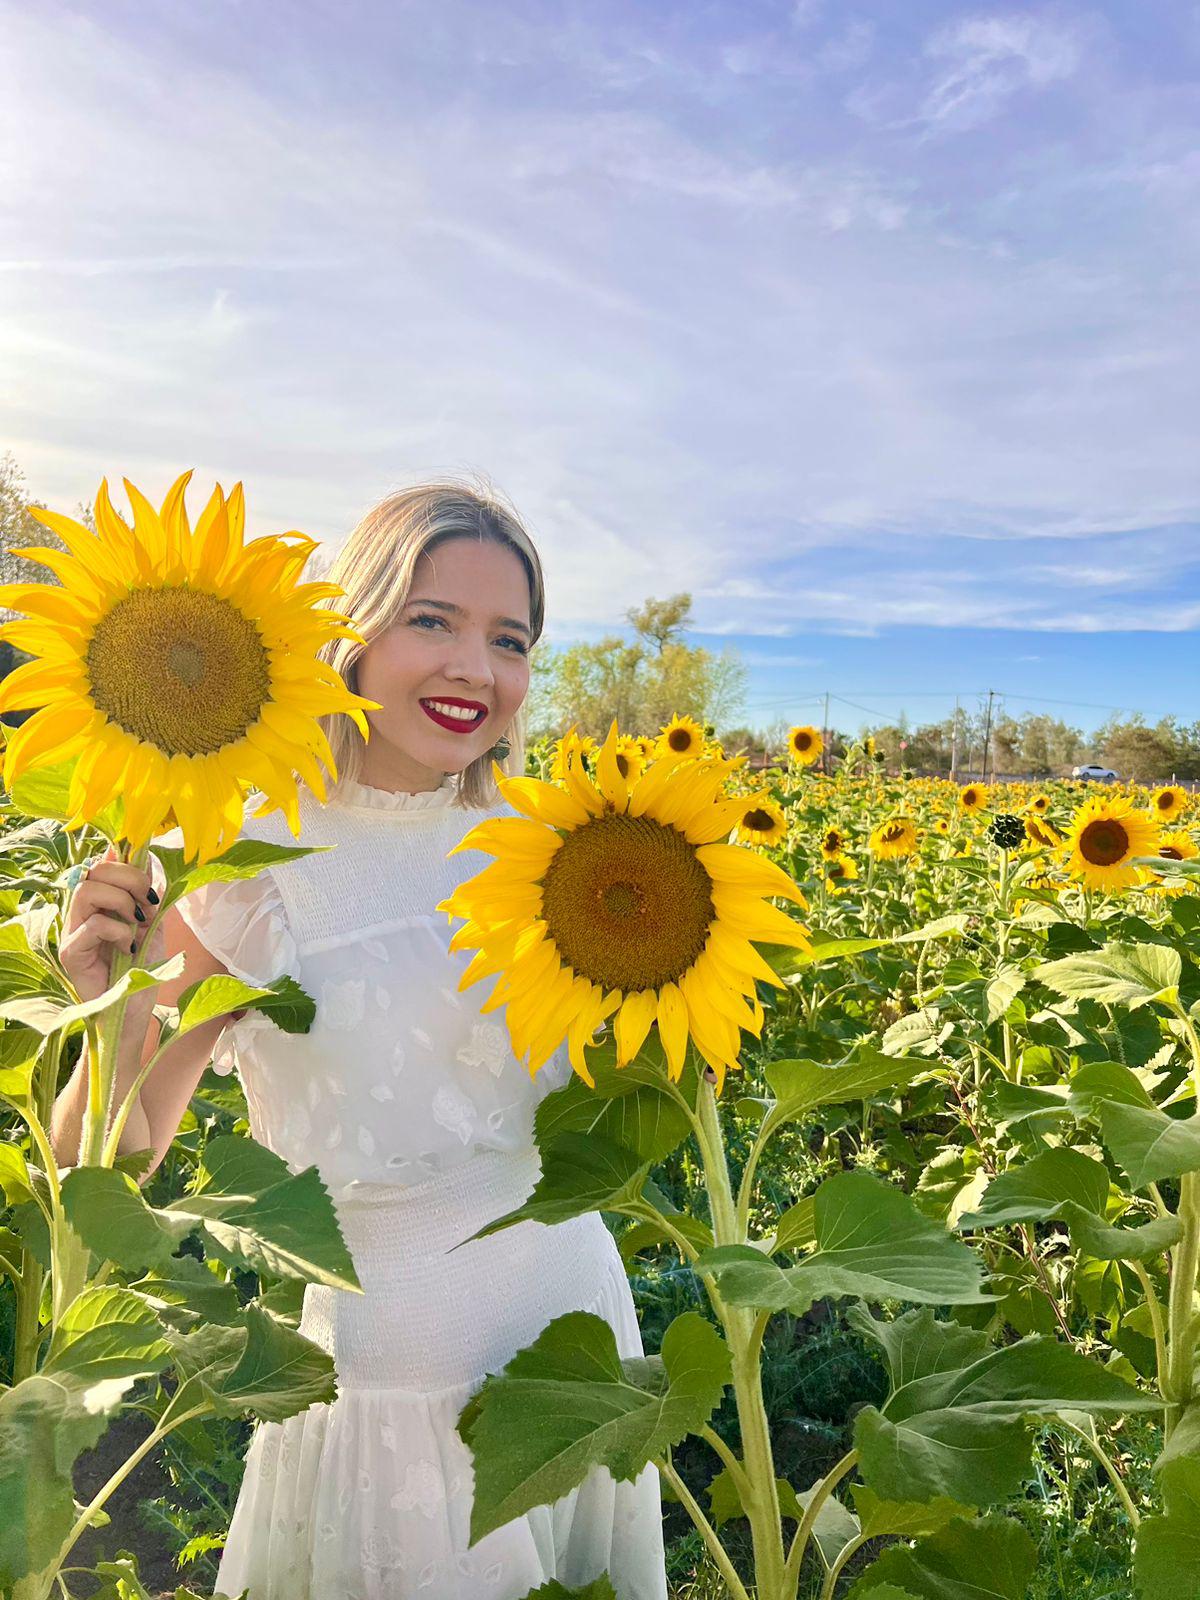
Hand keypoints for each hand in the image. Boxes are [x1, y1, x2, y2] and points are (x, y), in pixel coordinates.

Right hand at [61, 844, 164, 1005]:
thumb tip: (145, 855)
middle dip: (129, 878)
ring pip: (87, 890)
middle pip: (93, 870)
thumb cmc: (141, 968)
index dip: (124, 860)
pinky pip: (94, 925)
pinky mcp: (71, 952)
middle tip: (148, 902)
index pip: (100, 864)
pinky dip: (119, 931)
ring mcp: (73, 932)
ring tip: (137, 923)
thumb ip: (146, 893)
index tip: (150, 876)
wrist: (134, 1009)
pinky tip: (128, 947)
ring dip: (122, 901)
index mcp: (99, 903)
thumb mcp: (152, 923)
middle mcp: (81, 913)